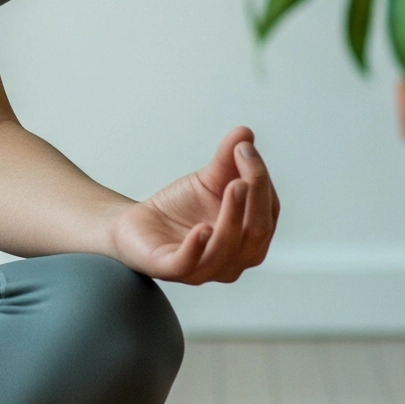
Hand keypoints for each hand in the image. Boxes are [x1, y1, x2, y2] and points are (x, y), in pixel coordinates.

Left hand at [107, 127, 278, 284]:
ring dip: (233, 216)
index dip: (261, 180)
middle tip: (243, 160)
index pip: (268, 212)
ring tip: (233, 185)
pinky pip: (189, 263)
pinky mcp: (172, 270)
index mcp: (249, 238)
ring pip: (226, 248)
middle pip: (256, 232)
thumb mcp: (208, 179)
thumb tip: (245, 133)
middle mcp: (234, 259)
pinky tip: (202, 229)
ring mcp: (205, 270)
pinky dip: (197, 247)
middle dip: (254, 196)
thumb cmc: (180, 207)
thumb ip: (228, 159)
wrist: (136, 223)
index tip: (244, 148)